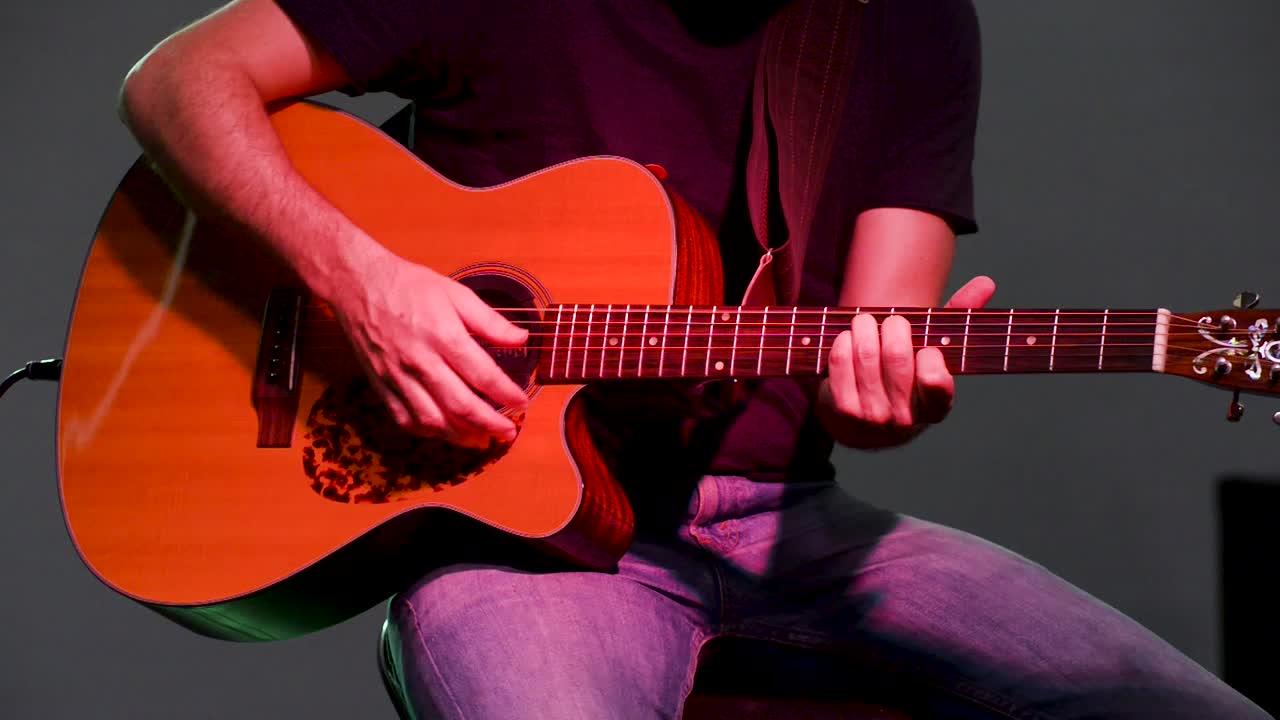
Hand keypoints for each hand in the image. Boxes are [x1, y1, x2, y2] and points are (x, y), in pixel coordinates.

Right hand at [327, 248, 528, 447]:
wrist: (359, 285)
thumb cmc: (409, 286)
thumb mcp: (456, 293)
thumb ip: (490, 321)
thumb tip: (522, 339)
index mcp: (443, 335)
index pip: (483, 375)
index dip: (506, 394)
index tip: (521, 401)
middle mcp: (420, 361)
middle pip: (460, 405)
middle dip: (489, 424)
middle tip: (508, 432)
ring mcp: (398, 376)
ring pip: (432, 420)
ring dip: (460, 435)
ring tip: (481, 439)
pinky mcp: (381, 385)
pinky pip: (405, 419)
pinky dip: (427, 431)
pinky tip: (444, 430)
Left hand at [817, 276, 995, 448]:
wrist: (867, 424)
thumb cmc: (908, 377)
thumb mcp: (936, 355)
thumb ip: (961, 319)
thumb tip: (986, 283)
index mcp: (936, 407)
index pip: (935, 379)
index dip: (929, 354)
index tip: (925, 346)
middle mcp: (905, 419)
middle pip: (896, 356)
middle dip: (893, 327)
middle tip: (891, 320)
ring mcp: (872, 418)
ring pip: (866, 354)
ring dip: (864, 328)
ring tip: (865, 322)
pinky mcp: (843, 411)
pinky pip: (841, 362)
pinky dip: (844, 341)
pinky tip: (848, 337)